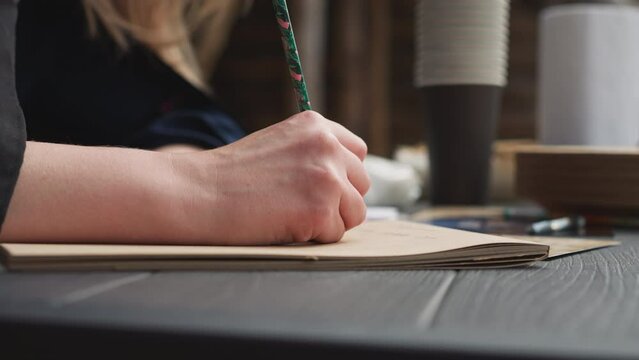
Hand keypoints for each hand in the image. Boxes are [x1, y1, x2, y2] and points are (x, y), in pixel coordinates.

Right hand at [172, 111, 369, 244]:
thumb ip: (313, 154)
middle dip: (340, 200)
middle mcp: (327, 146)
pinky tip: (283, 225)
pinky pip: (335, 234)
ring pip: (355, 212)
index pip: (357, 152)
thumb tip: (346, 179)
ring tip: (290, 214)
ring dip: (329, 220)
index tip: (320, 186)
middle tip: (301, 205)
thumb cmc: (231, 176)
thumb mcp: (279, 146)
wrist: (198, 193)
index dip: (343, 174)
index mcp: (316, 125)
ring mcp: (327, 177)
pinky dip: (312, 237)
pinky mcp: (320, 209)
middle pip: (362, 184)